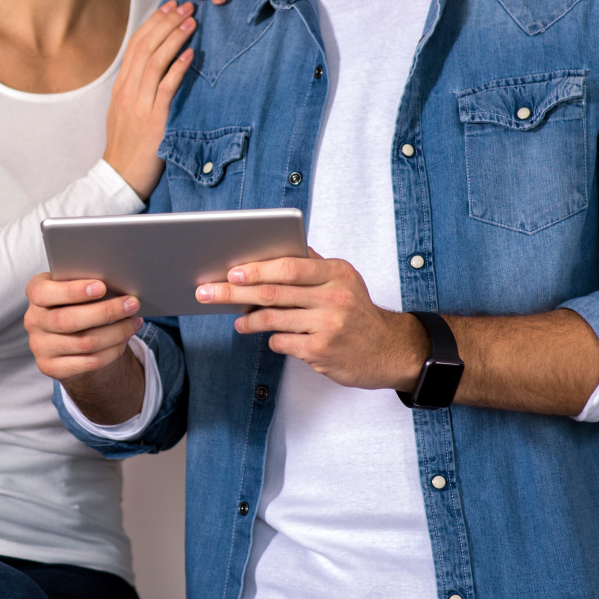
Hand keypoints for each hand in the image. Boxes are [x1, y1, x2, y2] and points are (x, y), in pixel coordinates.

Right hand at [25, 274, 145, 424]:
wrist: (67, 335)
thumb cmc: (76, 301)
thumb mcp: (75, 287)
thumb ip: (86, 283)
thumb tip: (119, 284)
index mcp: (35, 292)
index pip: (45, 293)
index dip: (73, 291)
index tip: (102, 287)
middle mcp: (33, 320)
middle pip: (69, 320)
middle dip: (106, 312)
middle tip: (132, 304)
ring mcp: (39, 346)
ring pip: (84, 343)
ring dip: (116, 332)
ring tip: (134, 322)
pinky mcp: (50, 367)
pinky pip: (88, 362)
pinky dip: (112, 350)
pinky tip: (125, 339)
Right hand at [101, 0, 194, 197]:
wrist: (120, 176)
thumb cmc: (127, 145)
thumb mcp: (126, 110)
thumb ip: (138, 88)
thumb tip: (156, 67)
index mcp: (121, 86)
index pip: (136, 44)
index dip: (154, 22)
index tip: (170, 6)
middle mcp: (128, 90)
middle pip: (145, 46)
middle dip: (166, 22)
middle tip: (186, 6)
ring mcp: (139, 104)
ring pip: (154, 61)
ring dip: (174, 38)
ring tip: (191, 22)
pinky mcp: (152, 119)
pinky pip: (166, 88)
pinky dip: (178, 69)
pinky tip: (190, 55)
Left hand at [195, 251, 428, 390]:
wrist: (389, 350)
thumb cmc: (358, 312)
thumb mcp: (345, 279)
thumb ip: (313, 265)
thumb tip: (276, 248)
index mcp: (337, 273)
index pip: (290, 267)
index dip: (257, 269)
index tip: (231, 271)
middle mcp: (334, 297)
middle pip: (274, 293)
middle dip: (235, 292)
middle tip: (208, 292)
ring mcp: (328, 325)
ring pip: (273, 319)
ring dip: (248, 319)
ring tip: (237, 320)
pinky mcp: (321, 351)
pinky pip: (282, 342)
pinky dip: (271, 338)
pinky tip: (268, 336)